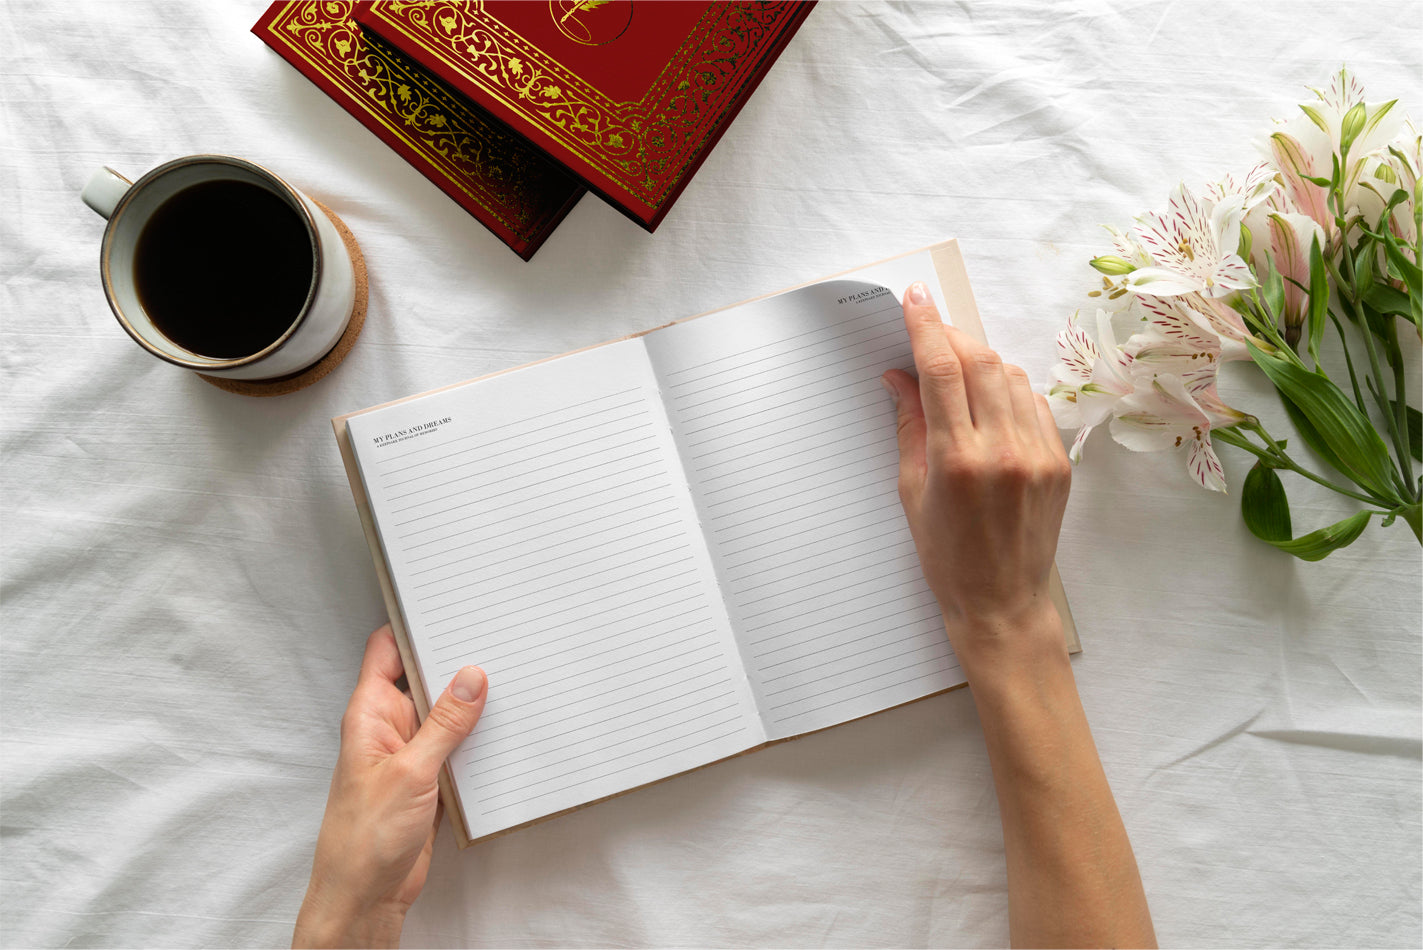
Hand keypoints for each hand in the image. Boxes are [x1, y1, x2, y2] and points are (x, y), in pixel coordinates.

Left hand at [293, 625, 486, 947]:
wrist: (365, 894)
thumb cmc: (365, 837)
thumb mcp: (411, 772)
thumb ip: (445, 723)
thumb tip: (471, 677)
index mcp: (371, 712)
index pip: (387, 649)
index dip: (414, 624)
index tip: (449, 604)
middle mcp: (390, 725)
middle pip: (425, 676)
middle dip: (456, 661)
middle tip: (495, 639)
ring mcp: (411, 751)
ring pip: (446, 712)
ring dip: (472, 704)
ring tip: (511, 680)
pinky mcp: (430, 777)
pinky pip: (458, 744)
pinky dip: (478, 738)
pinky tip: (504, 728)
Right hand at [881, 282, 1071, 675]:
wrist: (1001, 603)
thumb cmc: (946, 556)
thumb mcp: (912, 492)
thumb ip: (909, 426)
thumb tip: (900, 376)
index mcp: (958, 461)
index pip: (942, 373)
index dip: (926, 328)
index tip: (915, 299)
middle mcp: (1003, 451)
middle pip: (982, 363)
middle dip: (953, 338)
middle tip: (932, 332)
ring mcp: (1038, 455)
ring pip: (1012, 377)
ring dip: (983, 364)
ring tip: (958, 375)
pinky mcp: (1059, 462)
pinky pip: (1034, 404)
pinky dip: (1009, 392)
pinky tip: (990, 406)